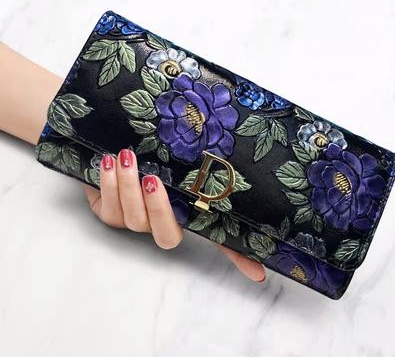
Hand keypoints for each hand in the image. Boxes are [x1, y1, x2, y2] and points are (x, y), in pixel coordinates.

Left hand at [83, 149, 265, 281]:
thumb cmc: (151, 158)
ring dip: (128, 188)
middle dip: (158, 209)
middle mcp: (160, 224)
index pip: (215, 240)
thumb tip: (245, 163)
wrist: (114, 150)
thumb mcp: (179, 162)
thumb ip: (202, 170)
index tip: (259, 273)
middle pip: (165, 236)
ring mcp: (134, 221)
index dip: (237, 257)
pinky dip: (108, 185)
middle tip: (153, 180)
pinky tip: (109, 163)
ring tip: (126, 158)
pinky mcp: (107, 212)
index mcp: (183, 214)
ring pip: (133, 220)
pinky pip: (108, 208)